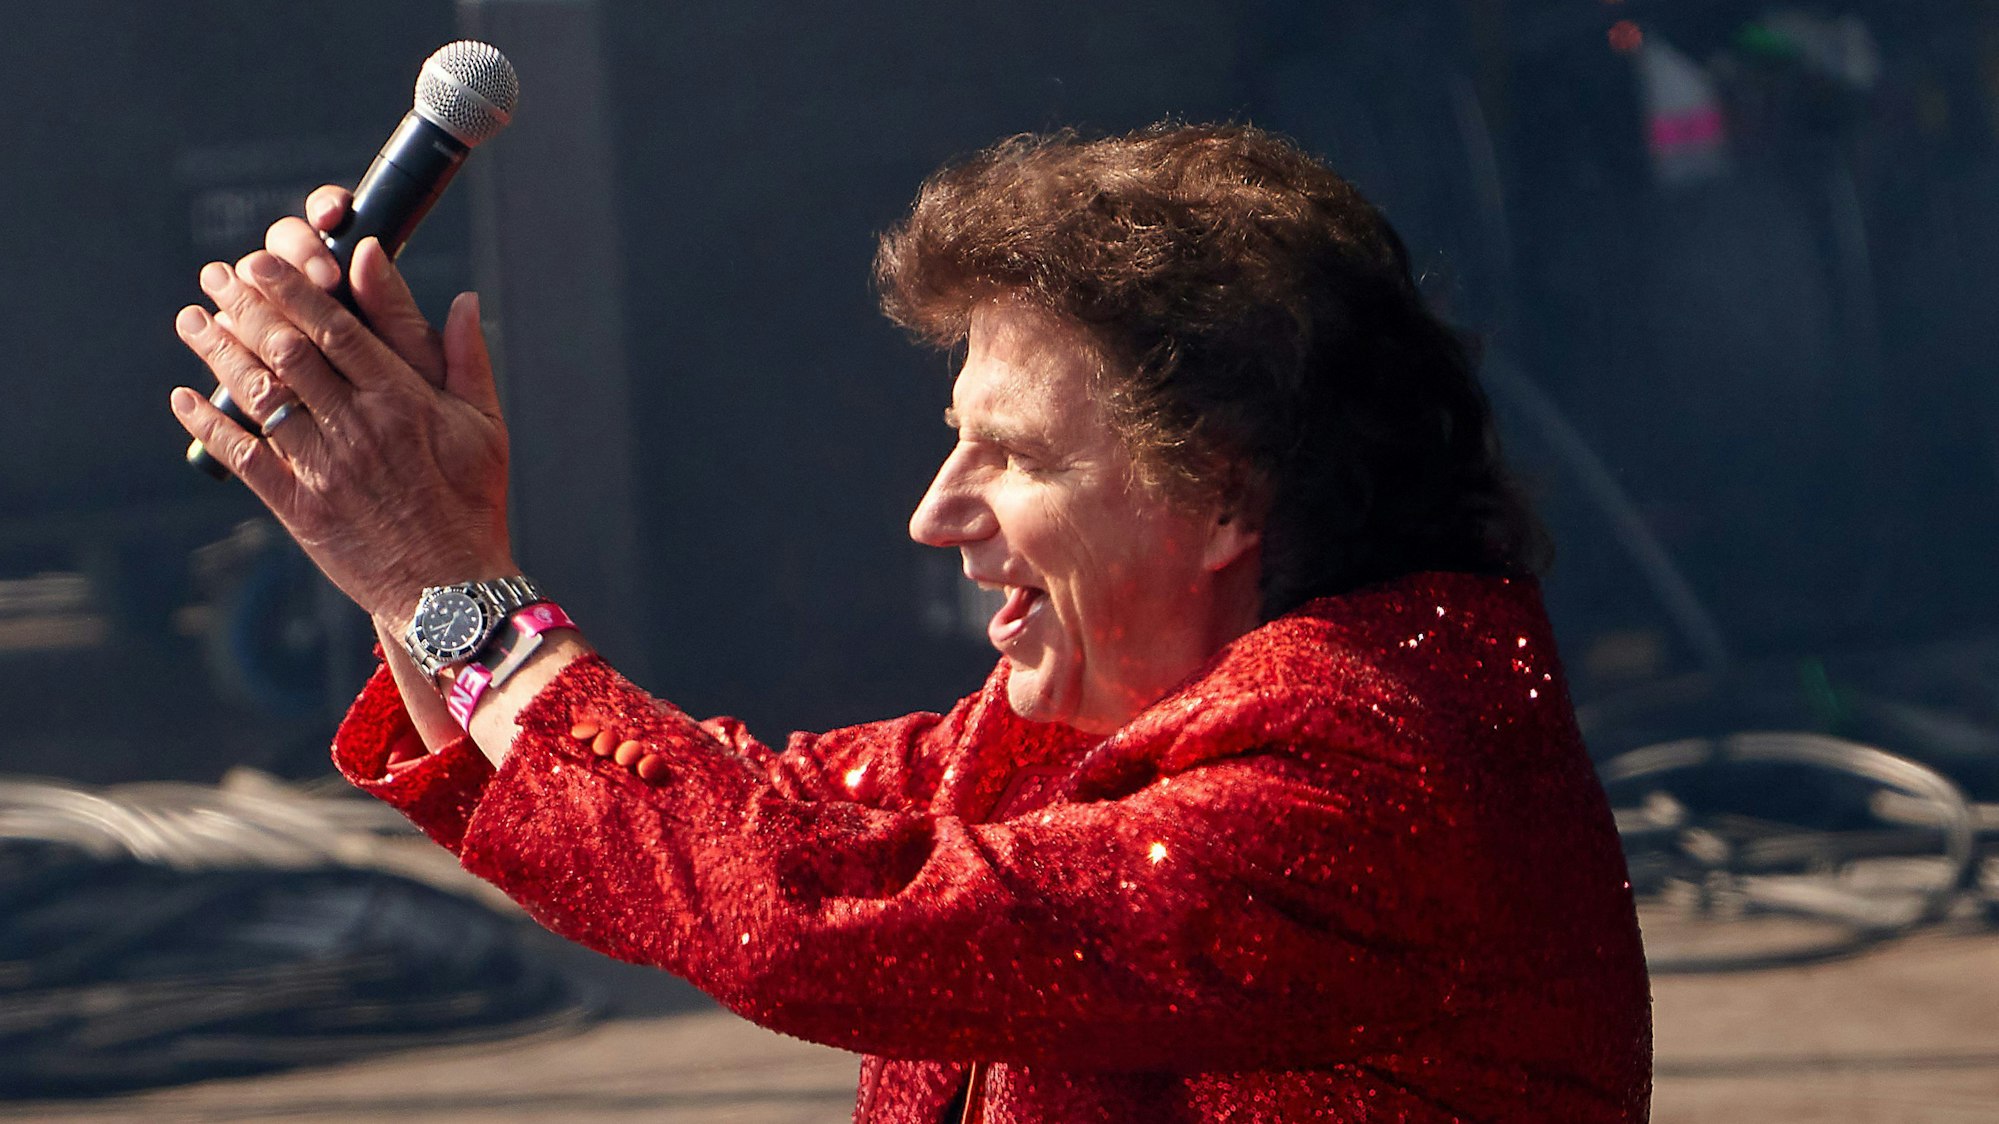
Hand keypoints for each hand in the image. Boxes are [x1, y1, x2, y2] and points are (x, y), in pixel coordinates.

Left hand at [170, 187, 515, 631]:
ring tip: (193, 320)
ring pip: (260, 395)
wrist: (450, 587)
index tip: (263, 261)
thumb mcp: (485, 426)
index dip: (294, 290)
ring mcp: (326, 468)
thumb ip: (467, 359)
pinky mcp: (300, 508)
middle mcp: (360, 427)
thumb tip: (463, 300)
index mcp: (404, 401)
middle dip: (247, 305)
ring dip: (218, 352)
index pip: (338, 328)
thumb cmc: (473, 503)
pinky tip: (185, 398)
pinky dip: (210, 425)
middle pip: (289, 350)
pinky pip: (245, 457)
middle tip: (218, 276)